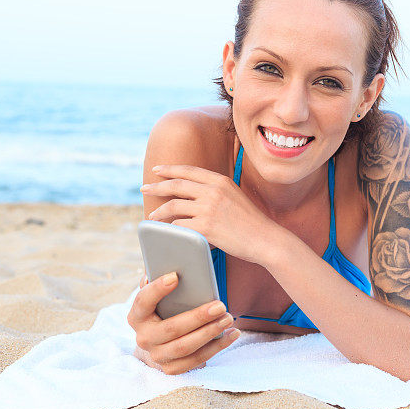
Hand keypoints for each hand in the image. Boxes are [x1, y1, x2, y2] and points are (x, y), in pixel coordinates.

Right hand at [128, 271, 239, 374]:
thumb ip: (161, 281)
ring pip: (185, 346)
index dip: (157, 289)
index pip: (143, 300)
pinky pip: (197, 360)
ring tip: (229, 319)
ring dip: (210, 332)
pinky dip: (217, 347)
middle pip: (172, 328)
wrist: (157, 344)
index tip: (176, 276)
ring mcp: (157, 356)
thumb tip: (173, 262)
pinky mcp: (172, 368)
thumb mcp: (159, 297)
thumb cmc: (163, 311)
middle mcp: (143, 338)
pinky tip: (232, 334)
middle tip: (220, 305)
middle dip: (198, 317)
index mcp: (137, 315)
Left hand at [141, 164, 280, 264]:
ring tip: (153, 216)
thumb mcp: (235, 196)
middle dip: (157, 186)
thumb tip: (193, 192)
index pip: (188, 170)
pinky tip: (165, 232)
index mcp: (220, 181)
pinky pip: (178, 226)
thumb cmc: (251, 221)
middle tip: (144, 188)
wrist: (265, 239)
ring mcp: (208, 209)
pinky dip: (169, 229)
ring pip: (173, 206)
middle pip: (176, 185)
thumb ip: (215, 190)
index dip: (170, 169)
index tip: (157, 170)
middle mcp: (213, 191)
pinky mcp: (205, 227)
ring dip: (159, 211)